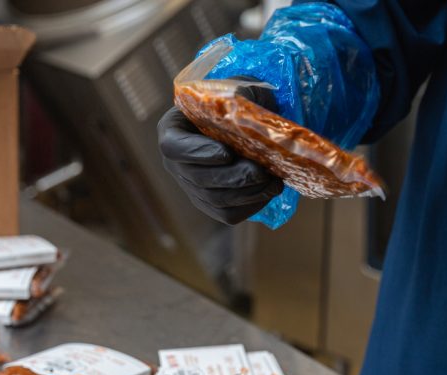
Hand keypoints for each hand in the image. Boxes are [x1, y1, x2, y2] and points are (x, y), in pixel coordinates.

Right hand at [157, 83, 282, 224]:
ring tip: (273, 183)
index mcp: (173, 130)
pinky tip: (268, 192)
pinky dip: (250, 206)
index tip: (226, 153)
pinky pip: (228, 214)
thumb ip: (239, 96)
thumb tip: (245, 109)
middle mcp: (177, 162)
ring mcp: (192, 186)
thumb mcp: (238, 89)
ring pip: (214, 200)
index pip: (173, 147)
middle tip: (261, 173)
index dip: (198, 153)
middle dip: (233, 178)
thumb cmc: (238, 101)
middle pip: (197, 179)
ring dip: (246, 194)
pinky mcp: (211, 204)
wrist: (247, 122)